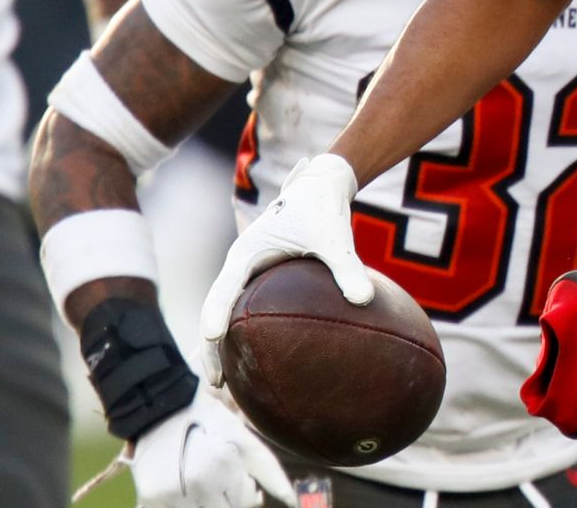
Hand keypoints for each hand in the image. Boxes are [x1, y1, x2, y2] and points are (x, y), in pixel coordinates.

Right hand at [130, 385, 297, 507]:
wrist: (159, 403)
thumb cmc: (208, 419)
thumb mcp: (244, 437)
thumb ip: (270, 472)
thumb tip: (294, 503)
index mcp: (222, 466)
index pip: (246, 504)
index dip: (247, 491)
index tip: (240, 476)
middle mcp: (195, 484)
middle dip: (227, 498)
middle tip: (219, 476)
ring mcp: (170, 494)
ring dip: (207, 501)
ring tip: (202, 477)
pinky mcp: (150, 498)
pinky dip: (186, 502)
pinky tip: (183, 482)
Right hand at [198, 155, 373, 380]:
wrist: (319, 188)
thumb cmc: (323, 210)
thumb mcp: (335, 236)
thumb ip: (347, 268)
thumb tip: (365, 302)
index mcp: (247, 254)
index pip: (224, 289)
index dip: (217, 314)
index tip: (214, 338)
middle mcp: (240, 267)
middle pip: (215, 310)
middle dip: (211, 348)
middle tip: (216, 385)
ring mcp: (247, 276)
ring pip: (225, 315)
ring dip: (221, 348)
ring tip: (227, 388)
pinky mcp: (259, 283)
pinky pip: (244, 313)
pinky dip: (242, 338)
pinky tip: (259, 366)